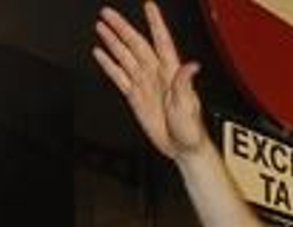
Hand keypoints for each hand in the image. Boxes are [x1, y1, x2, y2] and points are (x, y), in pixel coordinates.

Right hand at [94, 3, 207, 160]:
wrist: (181, 147)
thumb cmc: (190, 128)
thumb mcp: (189, 104)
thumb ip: (185, 83)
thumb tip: (192, 66)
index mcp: (171, 72)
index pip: (161, 41)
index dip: (155, 23)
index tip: (149, 7)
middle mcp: (156, 74)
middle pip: (136, 44)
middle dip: (122, 28)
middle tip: (108, 13)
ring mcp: (144, 84)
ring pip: (125, 57)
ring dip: (113, 41)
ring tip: (101, 27)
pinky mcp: (135, 97)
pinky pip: (119, 76)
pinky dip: (109, 64)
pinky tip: (100, 53)